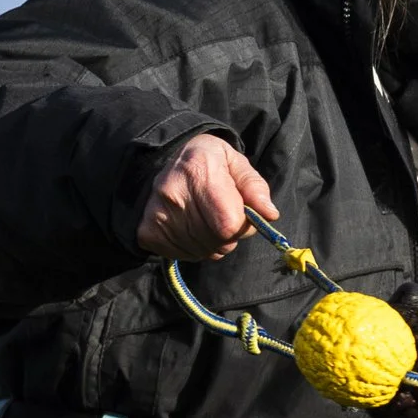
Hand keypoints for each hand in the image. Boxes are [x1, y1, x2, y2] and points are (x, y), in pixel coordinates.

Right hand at [135, 133, 278, 259]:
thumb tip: (269, 214)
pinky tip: (192, 227)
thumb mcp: (234, 161)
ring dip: (215, 242)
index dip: (243, 225)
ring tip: (207, 219)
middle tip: (222, 215)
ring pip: (205, 251)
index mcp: (197, 169)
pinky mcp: (148, 232)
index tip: (241, 212)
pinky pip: (187, 255)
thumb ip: (254, 186)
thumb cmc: (207, 162)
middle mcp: (172, 193)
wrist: (163, 161)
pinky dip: (197, 248)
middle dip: (230, 234)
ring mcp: (157, 215)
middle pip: (218, 241)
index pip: (229, 223)